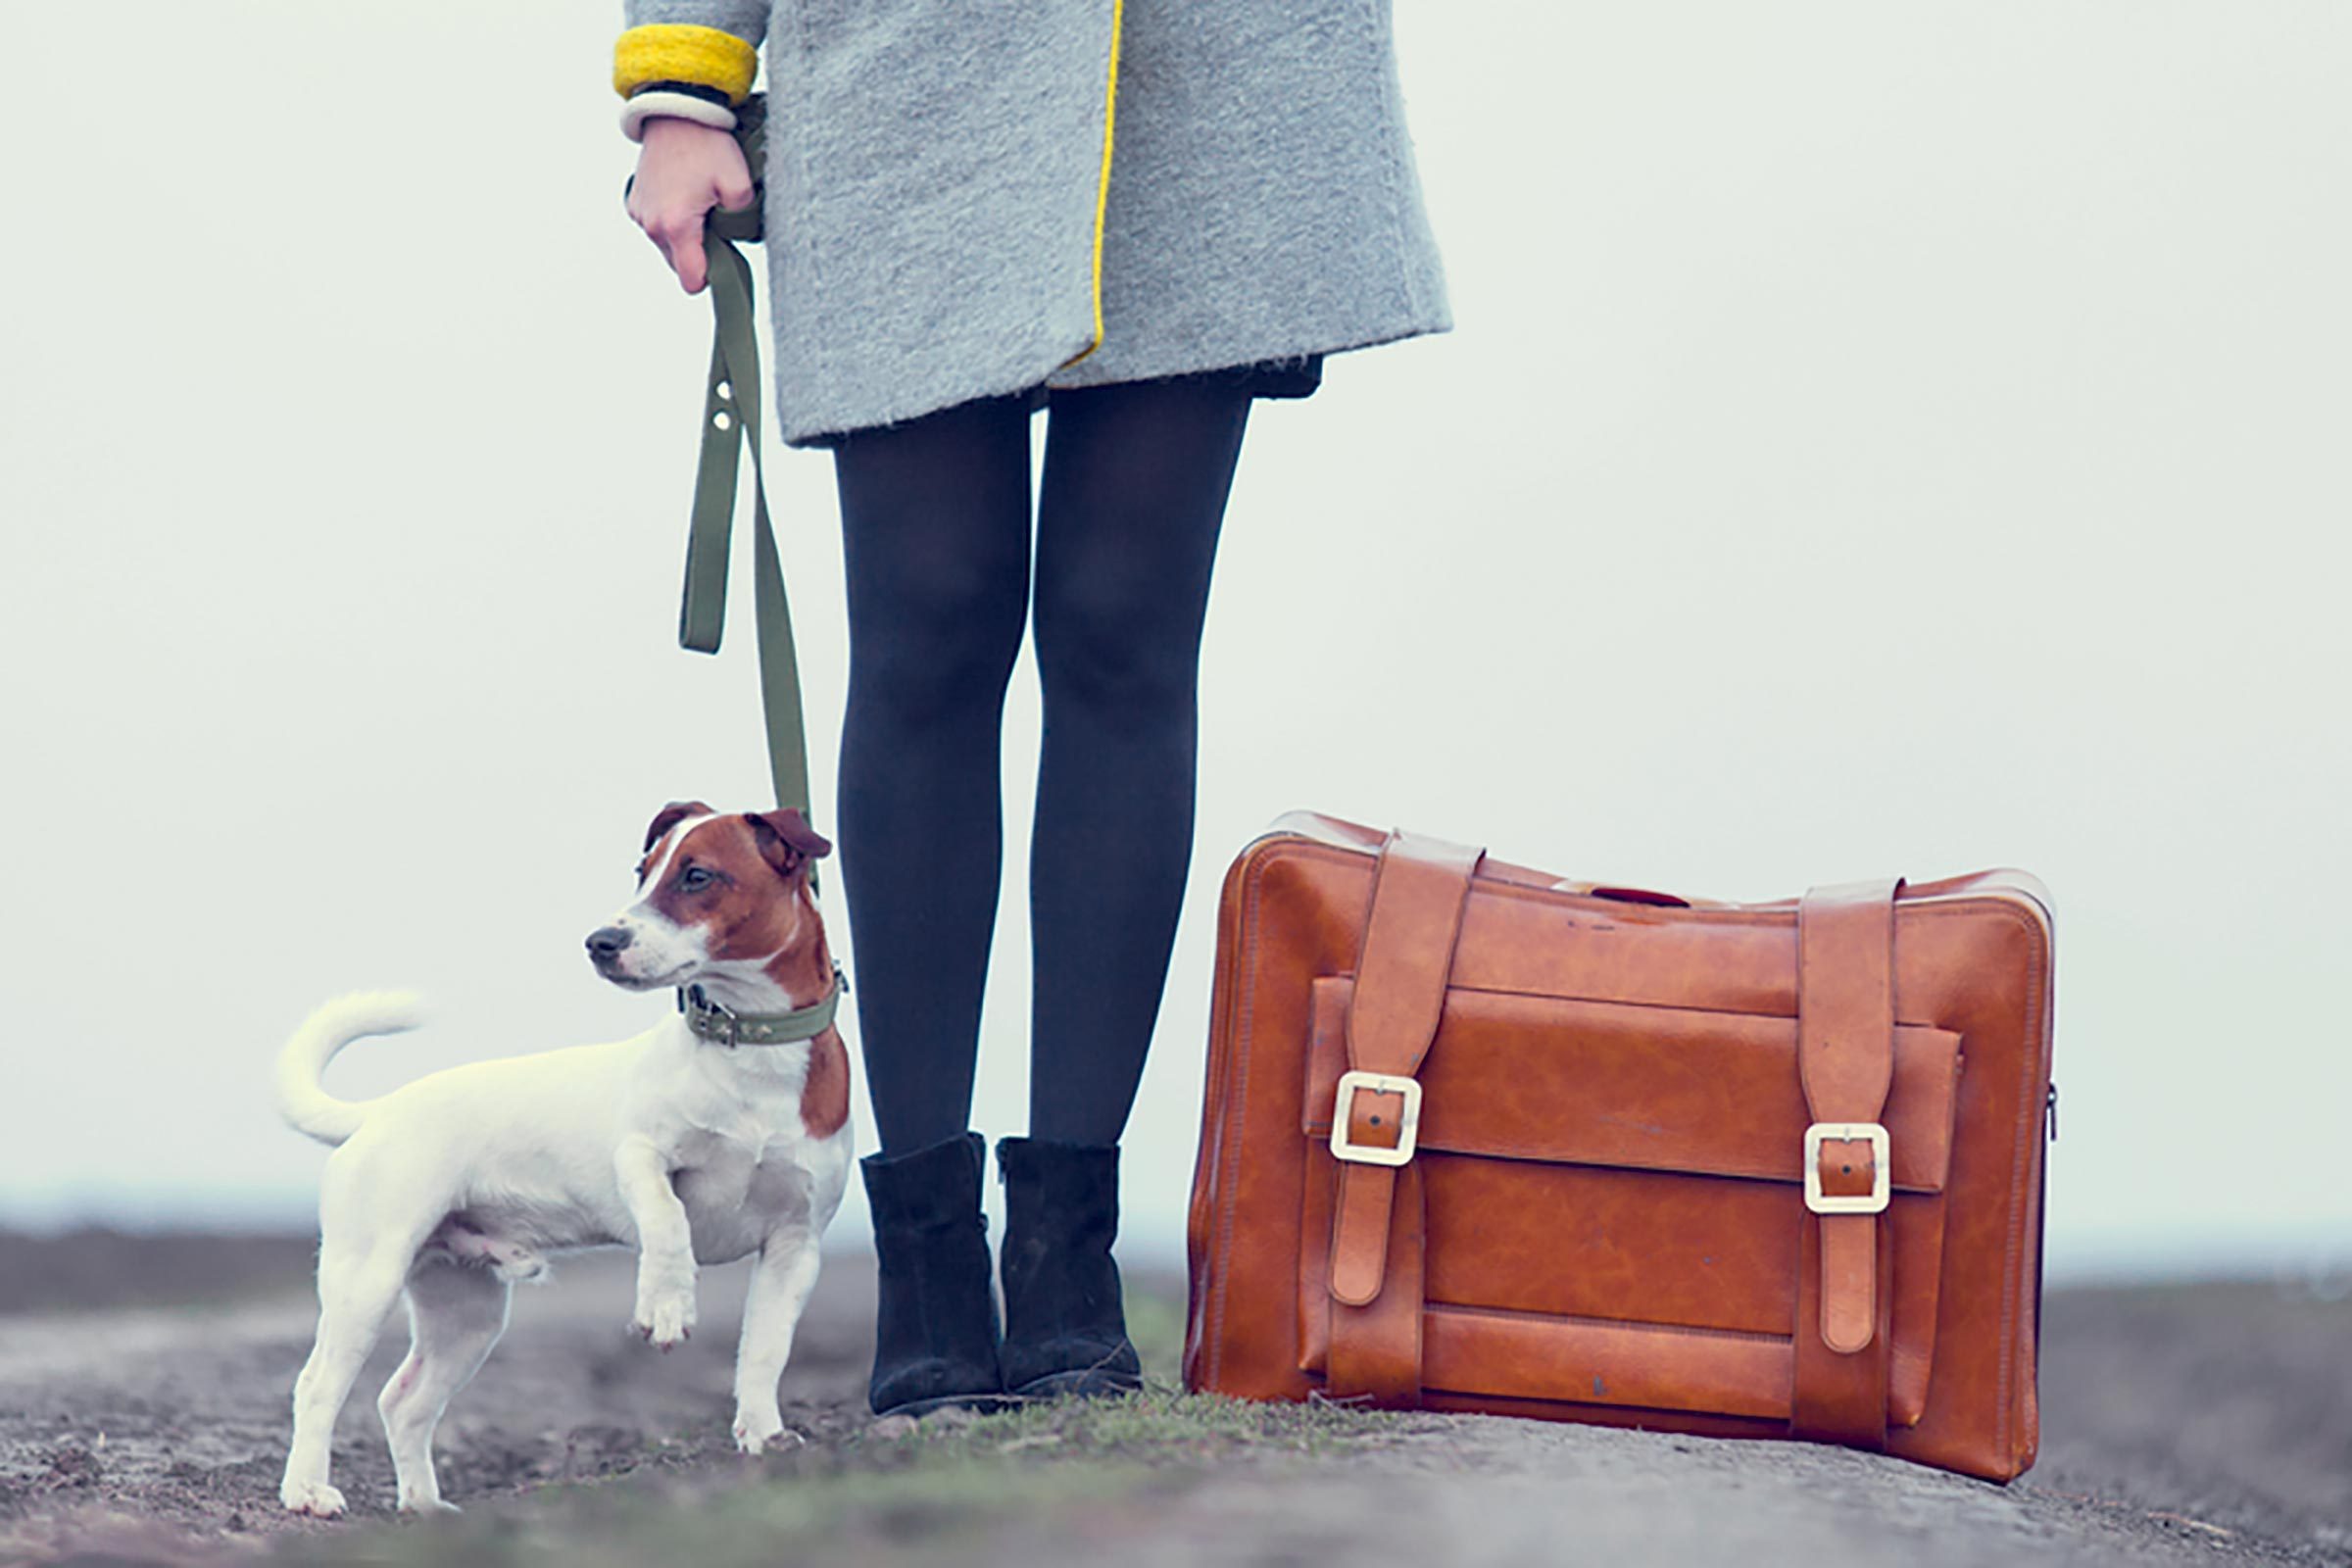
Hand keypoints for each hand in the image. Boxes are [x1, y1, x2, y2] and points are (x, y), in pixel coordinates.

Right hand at [626, 118, 755, 294]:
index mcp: (677, 226)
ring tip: (701, 205)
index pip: (693, 280)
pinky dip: (671, 218)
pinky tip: (685, 195)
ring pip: (667, 245)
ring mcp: (639, 212)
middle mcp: (651, 224)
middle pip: (679, 264)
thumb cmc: (706, 143)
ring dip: (685, 236)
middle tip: (718, 224)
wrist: (675, 109)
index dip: (713, 277)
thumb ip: (743, 218)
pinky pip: (656, 224)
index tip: (727, 260)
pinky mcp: (634, 200)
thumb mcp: (739, 183)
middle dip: (700, 254)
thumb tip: (736, 232)